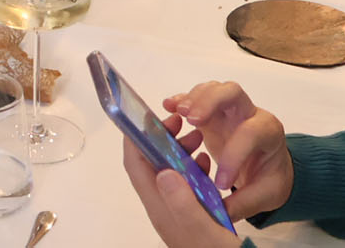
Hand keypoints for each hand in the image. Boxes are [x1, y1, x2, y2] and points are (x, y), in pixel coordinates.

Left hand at [123, 133, 242, 247]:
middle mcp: (163, 205)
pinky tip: (207, 160)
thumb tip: (163, 172)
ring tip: (199, 138)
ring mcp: (176, 207)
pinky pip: (185, 181)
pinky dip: (193, 165)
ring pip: (169, 169)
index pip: (136, 165)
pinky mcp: (190, 210)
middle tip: (181, 123)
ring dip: (179, 149)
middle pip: (151, 162)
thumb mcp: (202, 229)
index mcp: (160, 206)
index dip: (136, 137)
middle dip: (161, 138)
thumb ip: (182, 203)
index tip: (149, 116)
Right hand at [165, 81, 293, 221]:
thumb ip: (244, 203)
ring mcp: (229, 110)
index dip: (233, 155)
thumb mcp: (266, 195)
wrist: (269, 166)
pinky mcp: (211, 113)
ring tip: (177, 113)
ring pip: (213, 90)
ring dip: (193, 99)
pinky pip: (197, 98)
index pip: (250, 135)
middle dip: (210, 102)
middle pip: (232, 93)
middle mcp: (249, 114)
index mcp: (268, 133)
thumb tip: (218, 214)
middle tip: (190, 119)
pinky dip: (182, 100)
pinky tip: (168, 107)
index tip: (220, 183)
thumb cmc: (270, 178)